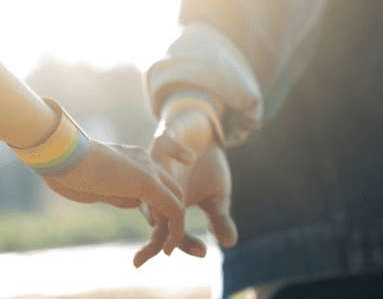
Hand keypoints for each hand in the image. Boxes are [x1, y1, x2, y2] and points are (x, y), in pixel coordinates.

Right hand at [41, 139, 185, 253]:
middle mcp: (145, 162)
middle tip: (162, 248)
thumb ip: (105, 188)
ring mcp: (149, 170)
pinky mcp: (148, 182)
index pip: (158, 187)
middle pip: (172, 195)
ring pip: (175, 205)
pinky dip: (176, 232)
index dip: (158, 213)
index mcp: (131, 161)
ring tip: (161, 254)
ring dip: (171, 234)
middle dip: (170, 224)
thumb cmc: (61, 168)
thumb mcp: (88, 182)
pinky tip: (166, 249)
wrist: (59, 155)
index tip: (150, 235)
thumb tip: (103, 195)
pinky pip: (174, 210)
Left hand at [133, 108, 237, 266]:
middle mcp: (157, 188)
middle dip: (162, 234)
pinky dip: (176, 152)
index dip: (181, 243)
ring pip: (152, 183)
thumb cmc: (207, 168)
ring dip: (162, 197)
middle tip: (170, 250)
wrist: (202, 131)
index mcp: (168, 205)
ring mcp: (157, 164)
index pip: (169, 231)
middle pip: (154, 214)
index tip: (202, 252)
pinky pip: (164, 146)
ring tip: (178, 210)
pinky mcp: (162, 140)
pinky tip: (190, 159)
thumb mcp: (217, 196)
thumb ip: (219, 218)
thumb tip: (230, 244)